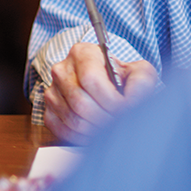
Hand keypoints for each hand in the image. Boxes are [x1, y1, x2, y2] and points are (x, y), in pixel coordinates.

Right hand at [43, 43, 158, 142]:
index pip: (91, 79)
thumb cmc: (122, 79)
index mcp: (82, 53)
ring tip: (110, 127)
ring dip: (95, 129)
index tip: (125, 108)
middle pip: (80, 102)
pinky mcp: (49, 111)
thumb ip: (141, 83)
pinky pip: (63, 130)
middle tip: (120, 122)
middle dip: (105, 118)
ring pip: (73, 119)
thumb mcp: (139, 72)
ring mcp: (52, 91)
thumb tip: (131, 101)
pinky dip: (83, 137)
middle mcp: (62, 70)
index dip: (110, 100)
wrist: (106, 87)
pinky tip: (96, 132)